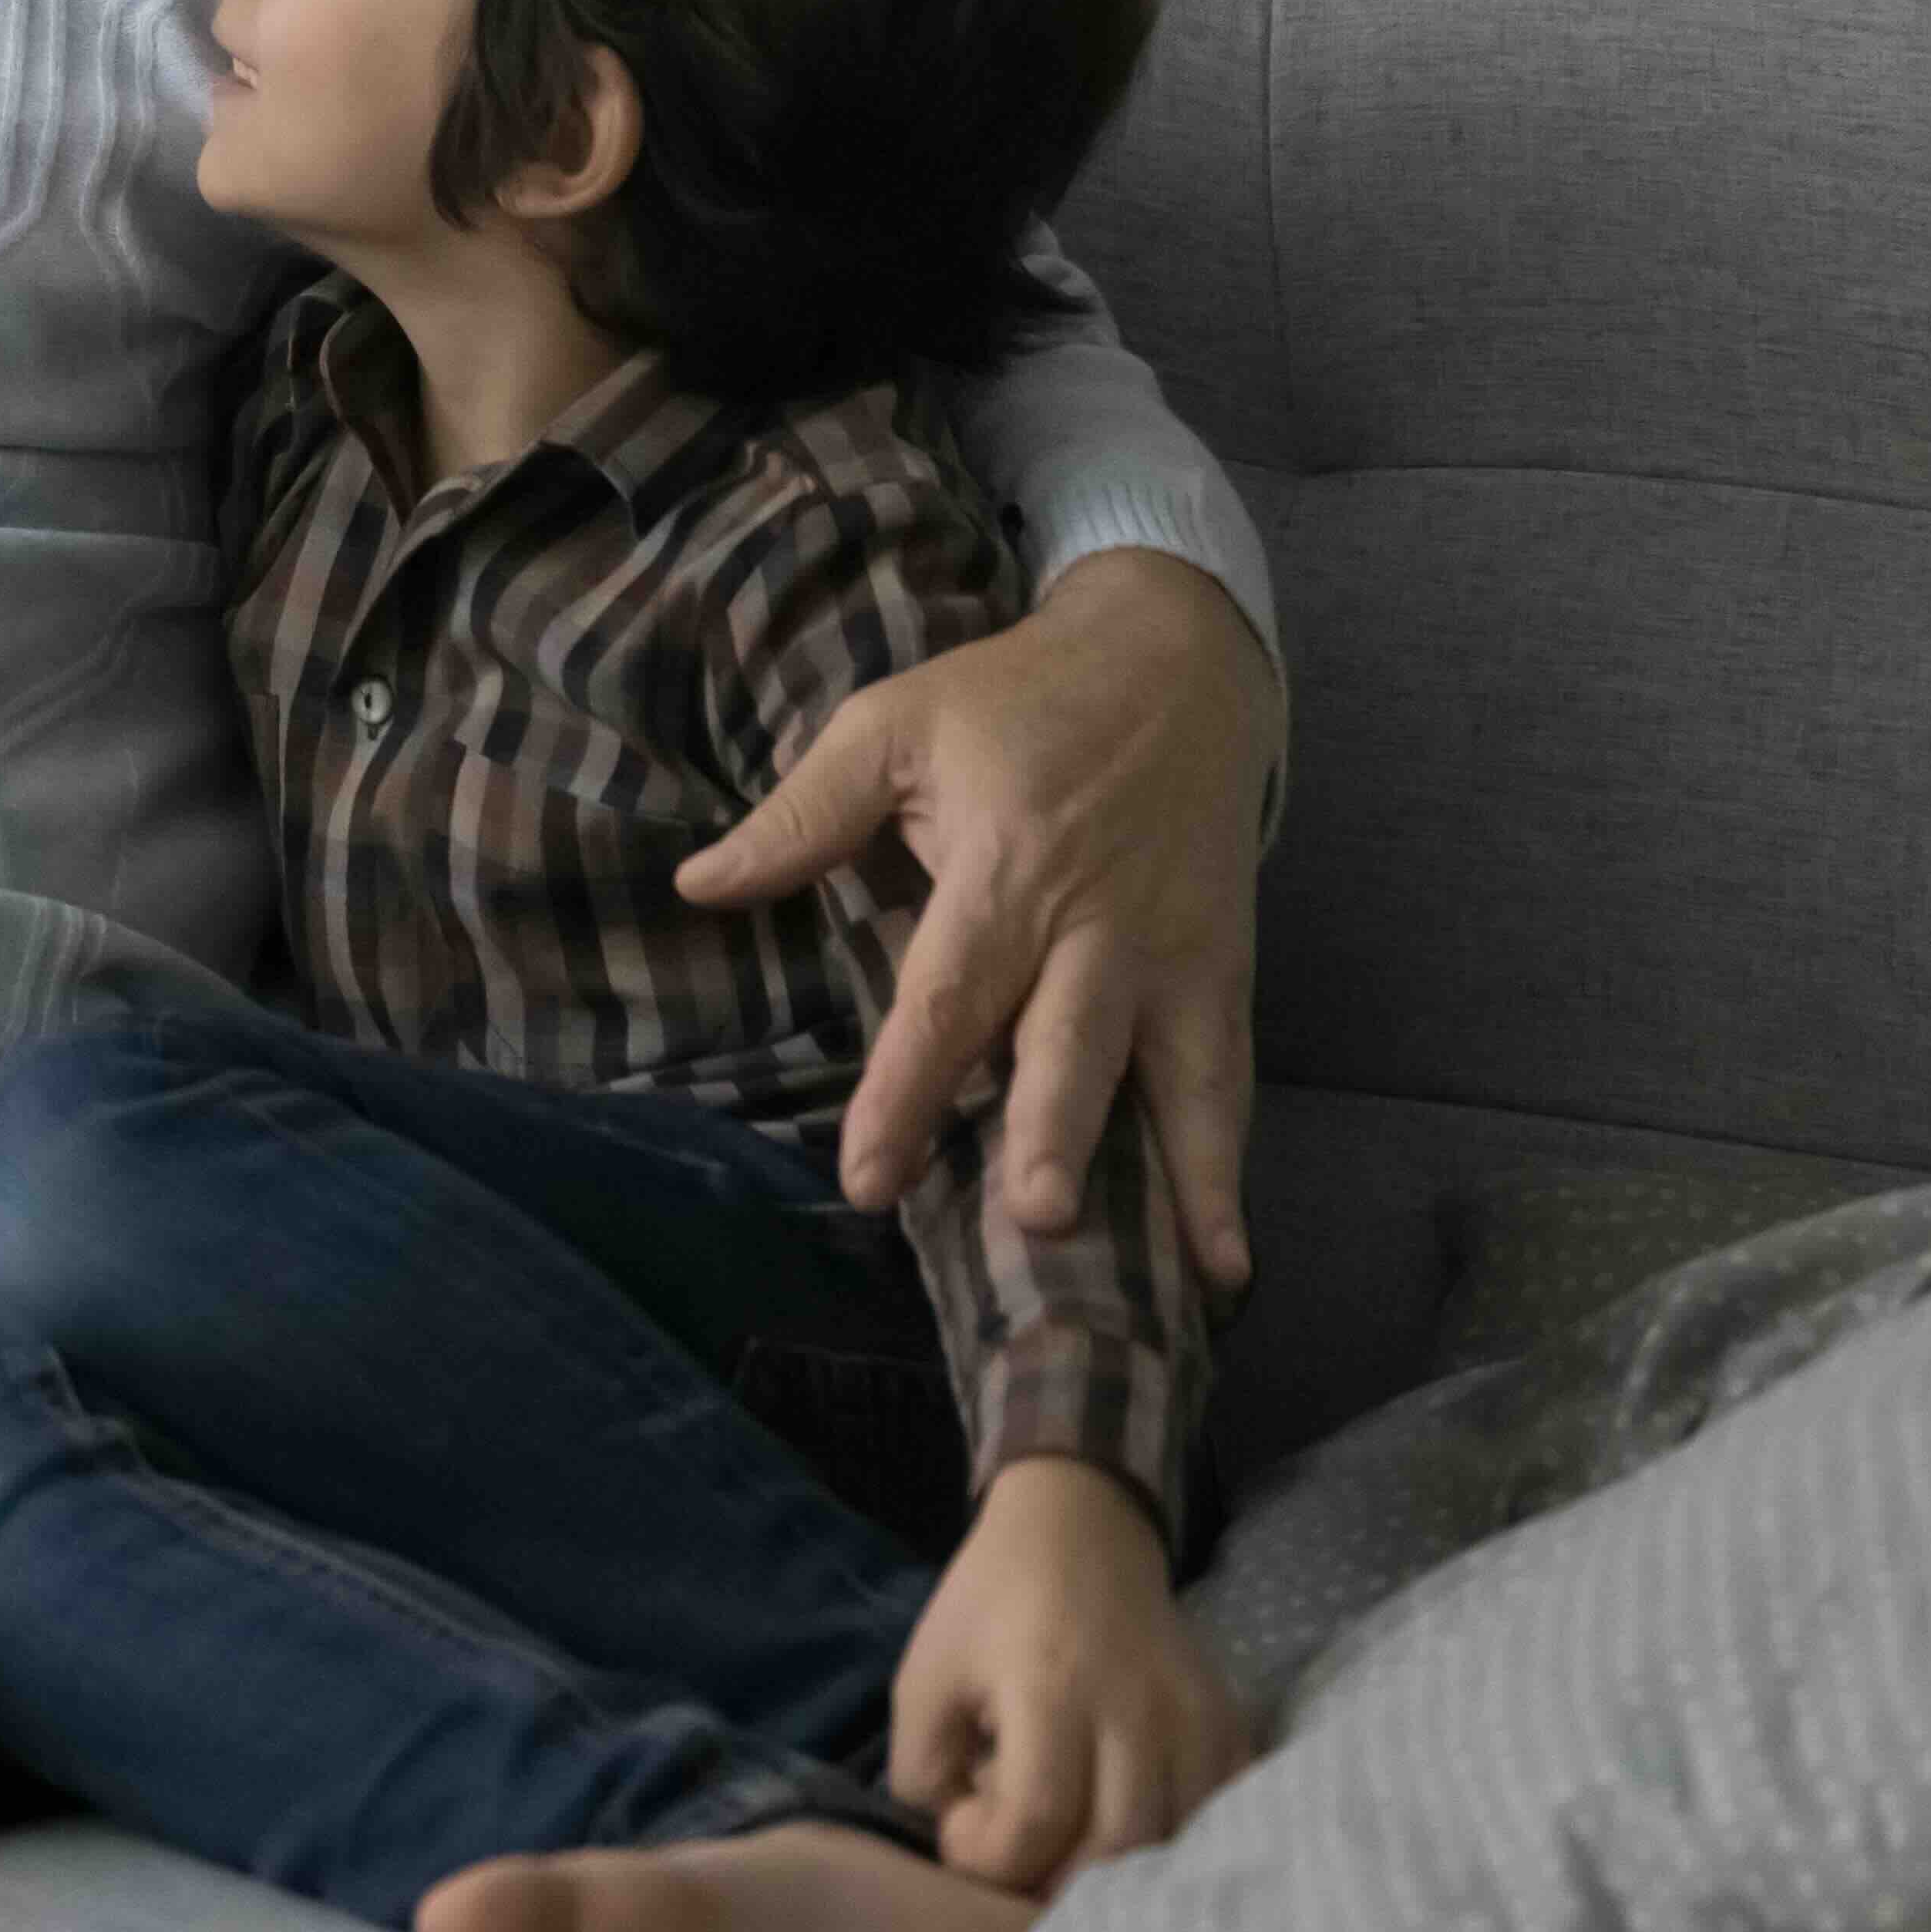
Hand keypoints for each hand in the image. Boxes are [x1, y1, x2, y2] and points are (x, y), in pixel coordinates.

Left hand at [679, 545, 1271, 1289]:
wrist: (1177, 661)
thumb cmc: (1016, 699)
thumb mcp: (893, 724)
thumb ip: (803, 815)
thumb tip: (699, 884)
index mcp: (1007, 872)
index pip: (948, 997)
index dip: (908, 1089)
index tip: (871, 1175)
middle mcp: (1099, 928)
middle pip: (1070, 1044)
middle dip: (1056, 1133)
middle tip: (1035, 1218)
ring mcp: (1174, 954)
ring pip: (1174, 1075)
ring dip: (1174, 1172)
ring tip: (1180, 1271)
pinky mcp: (1224, 969)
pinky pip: (1228, 1075)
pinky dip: (1231, 1163)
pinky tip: (1226, 1257)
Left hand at [890, 1453, 1249, 1893]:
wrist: (1080, 1533)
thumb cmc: (990, 1608)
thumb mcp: (924, 1676)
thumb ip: (922, 1770)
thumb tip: (961, 1850)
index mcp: (1050, 1688)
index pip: (1037, 1817)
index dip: (990, 1855)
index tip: (963, 1828)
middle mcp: (1135, 1710)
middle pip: (1116, 1847)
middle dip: (1053, 1882)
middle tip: (1016, 1854)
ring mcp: (1192, 1720)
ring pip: (1172, 1843)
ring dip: (1112, 1873)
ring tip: (1063, 1843)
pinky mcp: (1227, 1726)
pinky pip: (1216, 1816)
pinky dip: (1170, 1846)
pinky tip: (1121, 1827)